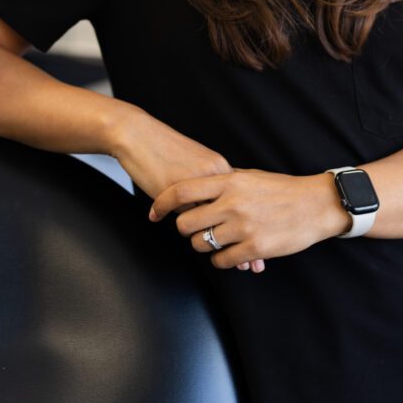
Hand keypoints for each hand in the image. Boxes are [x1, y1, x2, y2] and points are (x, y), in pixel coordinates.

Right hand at [108, 107, 262, 270]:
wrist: (139, 135)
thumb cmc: (165, 149)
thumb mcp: (196, 164)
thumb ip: (212, 184)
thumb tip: (223, 204)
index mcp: (221, 169)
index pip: (243, 203)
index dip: (252, 226)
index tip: (263, 246)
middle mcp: (214, 176)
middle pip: (234, 216)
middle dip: (243, 243)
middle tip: (251, 266)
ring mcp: (196, 185)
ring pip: (213, 223)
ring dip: (220, 246)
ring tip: (227, 263)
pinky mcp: (176, 192)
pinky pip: (188, 221)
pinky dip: (194, 238)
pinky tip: (199, 250)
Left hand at [149, 169, 349, 269]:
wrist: (316, 205)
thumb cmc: (283, 190)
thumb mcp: (251, 176)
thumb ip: (225, 182)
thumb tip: (200, 185)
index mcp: (229, 181)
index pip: (182, 191)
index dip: (162, 203)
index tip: (154, 213)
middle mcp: (232, 203)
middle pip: (186, 223)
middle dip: (185, 229)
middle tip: (193, 230)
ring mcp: (243, 227)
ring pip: (201, 244)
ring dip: (203, 245)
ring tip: (215, 240)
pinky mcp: (254, 248)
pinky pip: (222, 260)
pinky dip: (221, 259)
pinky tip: (230, 252)